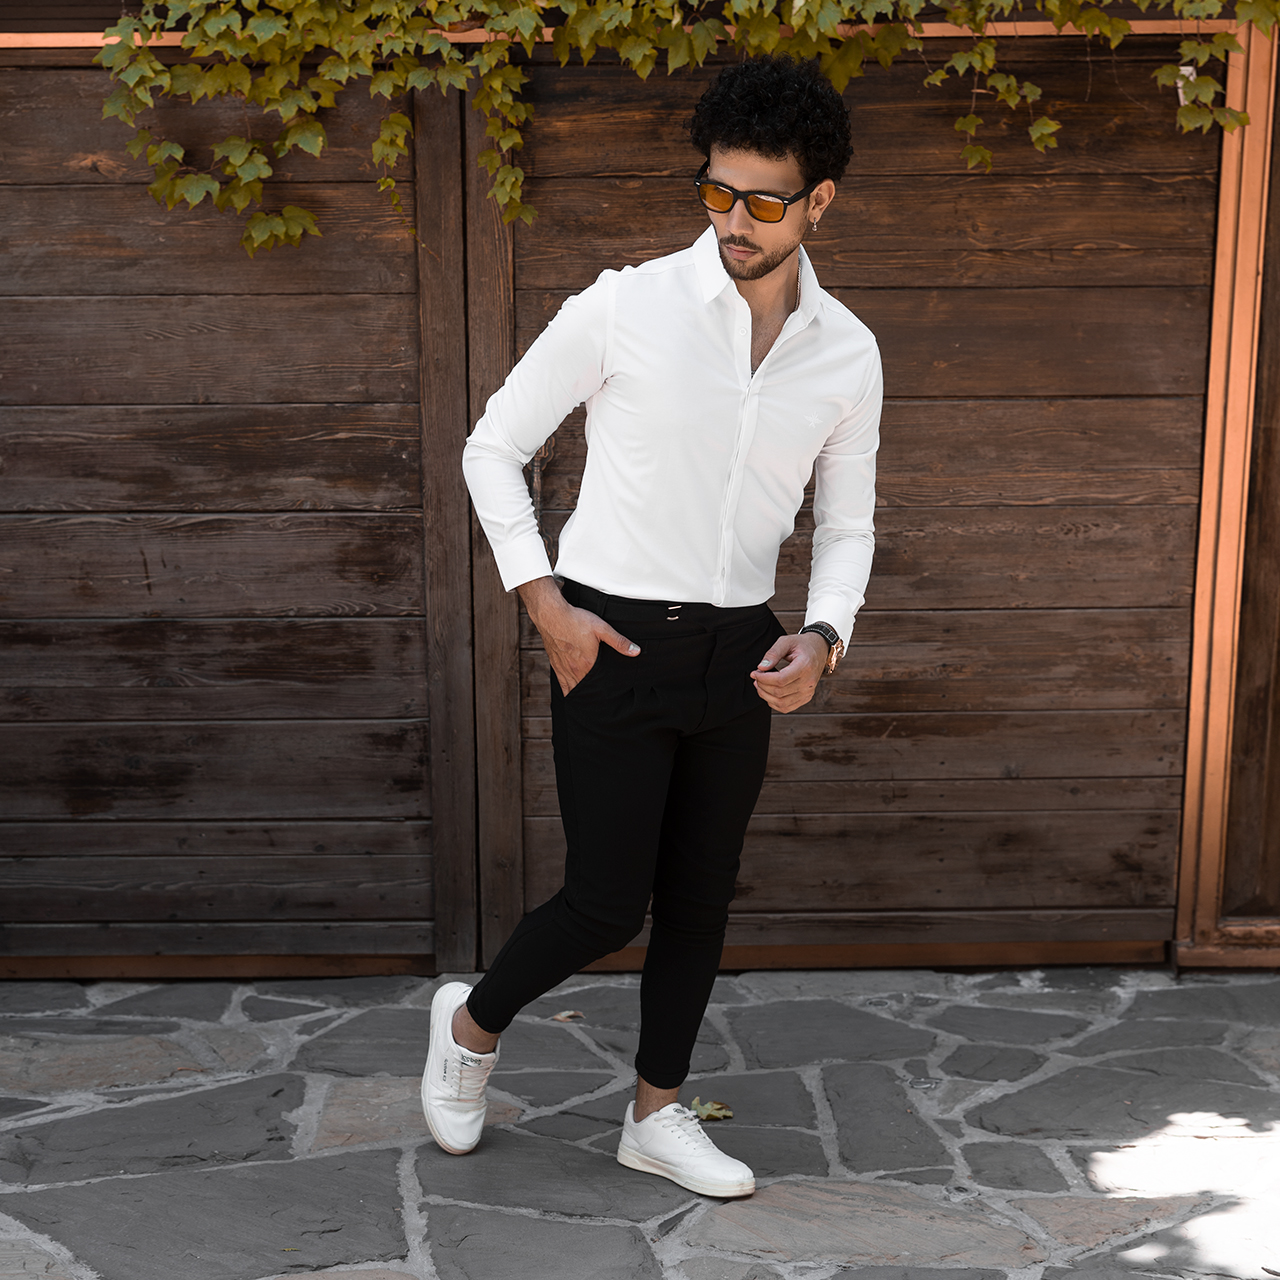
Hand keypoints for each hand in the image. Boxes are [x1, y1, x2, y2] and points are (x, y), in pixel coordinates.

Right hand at [517, 576, 638, 695]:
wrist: (551, 615)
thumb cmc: (575, 620)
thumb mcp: (601, 628)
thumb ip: (619, 641)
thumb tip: (635, 651)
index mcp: (588, 663)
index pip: (599, 684)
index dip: (606, 690)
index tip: (612, 696)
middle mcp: (575, 669)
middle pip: (587, 688)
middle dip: (595, 694)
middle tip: (603, 701)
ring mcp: (564, 668)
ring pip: (574, 688)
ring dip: (582, 695)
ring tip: (590, 701)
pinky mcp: (555, 665)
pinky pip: (562, 684)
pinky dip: (568, 691)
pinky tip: (571, 695)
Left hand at [749, 630, 828, 712]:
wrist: (819, 650)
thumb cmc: (802, 645)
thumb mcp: (787, 641)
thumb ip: (773, 653)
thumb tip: (761, 667)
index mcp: (805, 666)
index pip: (780, 680)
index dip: (763, 679)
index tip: (755, 673)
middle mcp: (809, 682)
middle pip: (779, 692)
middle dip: (762, 686)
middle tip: (756, 677)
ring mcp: (808, 692)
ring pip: (781, 703)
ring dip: (766, 696)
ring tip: (760, 685)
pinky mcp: (806, 698)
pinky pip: (786, 708)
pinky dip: (774, 703)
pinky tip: (769, 693)